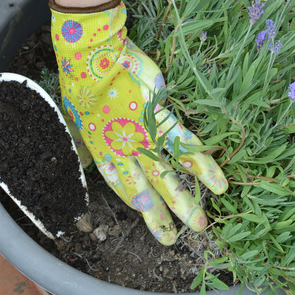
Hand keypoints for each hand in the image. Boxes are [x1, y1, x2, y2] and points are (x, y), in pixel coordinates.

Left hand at [50, 0, 227, 244]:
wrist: (92, 58)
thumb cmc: (82, 84)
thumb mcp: (78, 120)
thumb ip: (89, 143)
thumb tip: (88, 158)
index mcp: (104, 151)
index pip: (123, 187)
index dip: (140, 207)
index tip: (158, 227)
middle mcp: (124, 150)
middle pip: (147, 189)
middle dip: (164, 215)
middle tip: (180, 236)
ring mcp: (142, 135)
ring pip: (167, 174)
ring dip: (185, 199)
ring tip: (201, 223)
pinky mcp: (159, 117)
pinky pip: (182, 143)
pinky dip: (201, 163)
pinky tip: (216, 181)